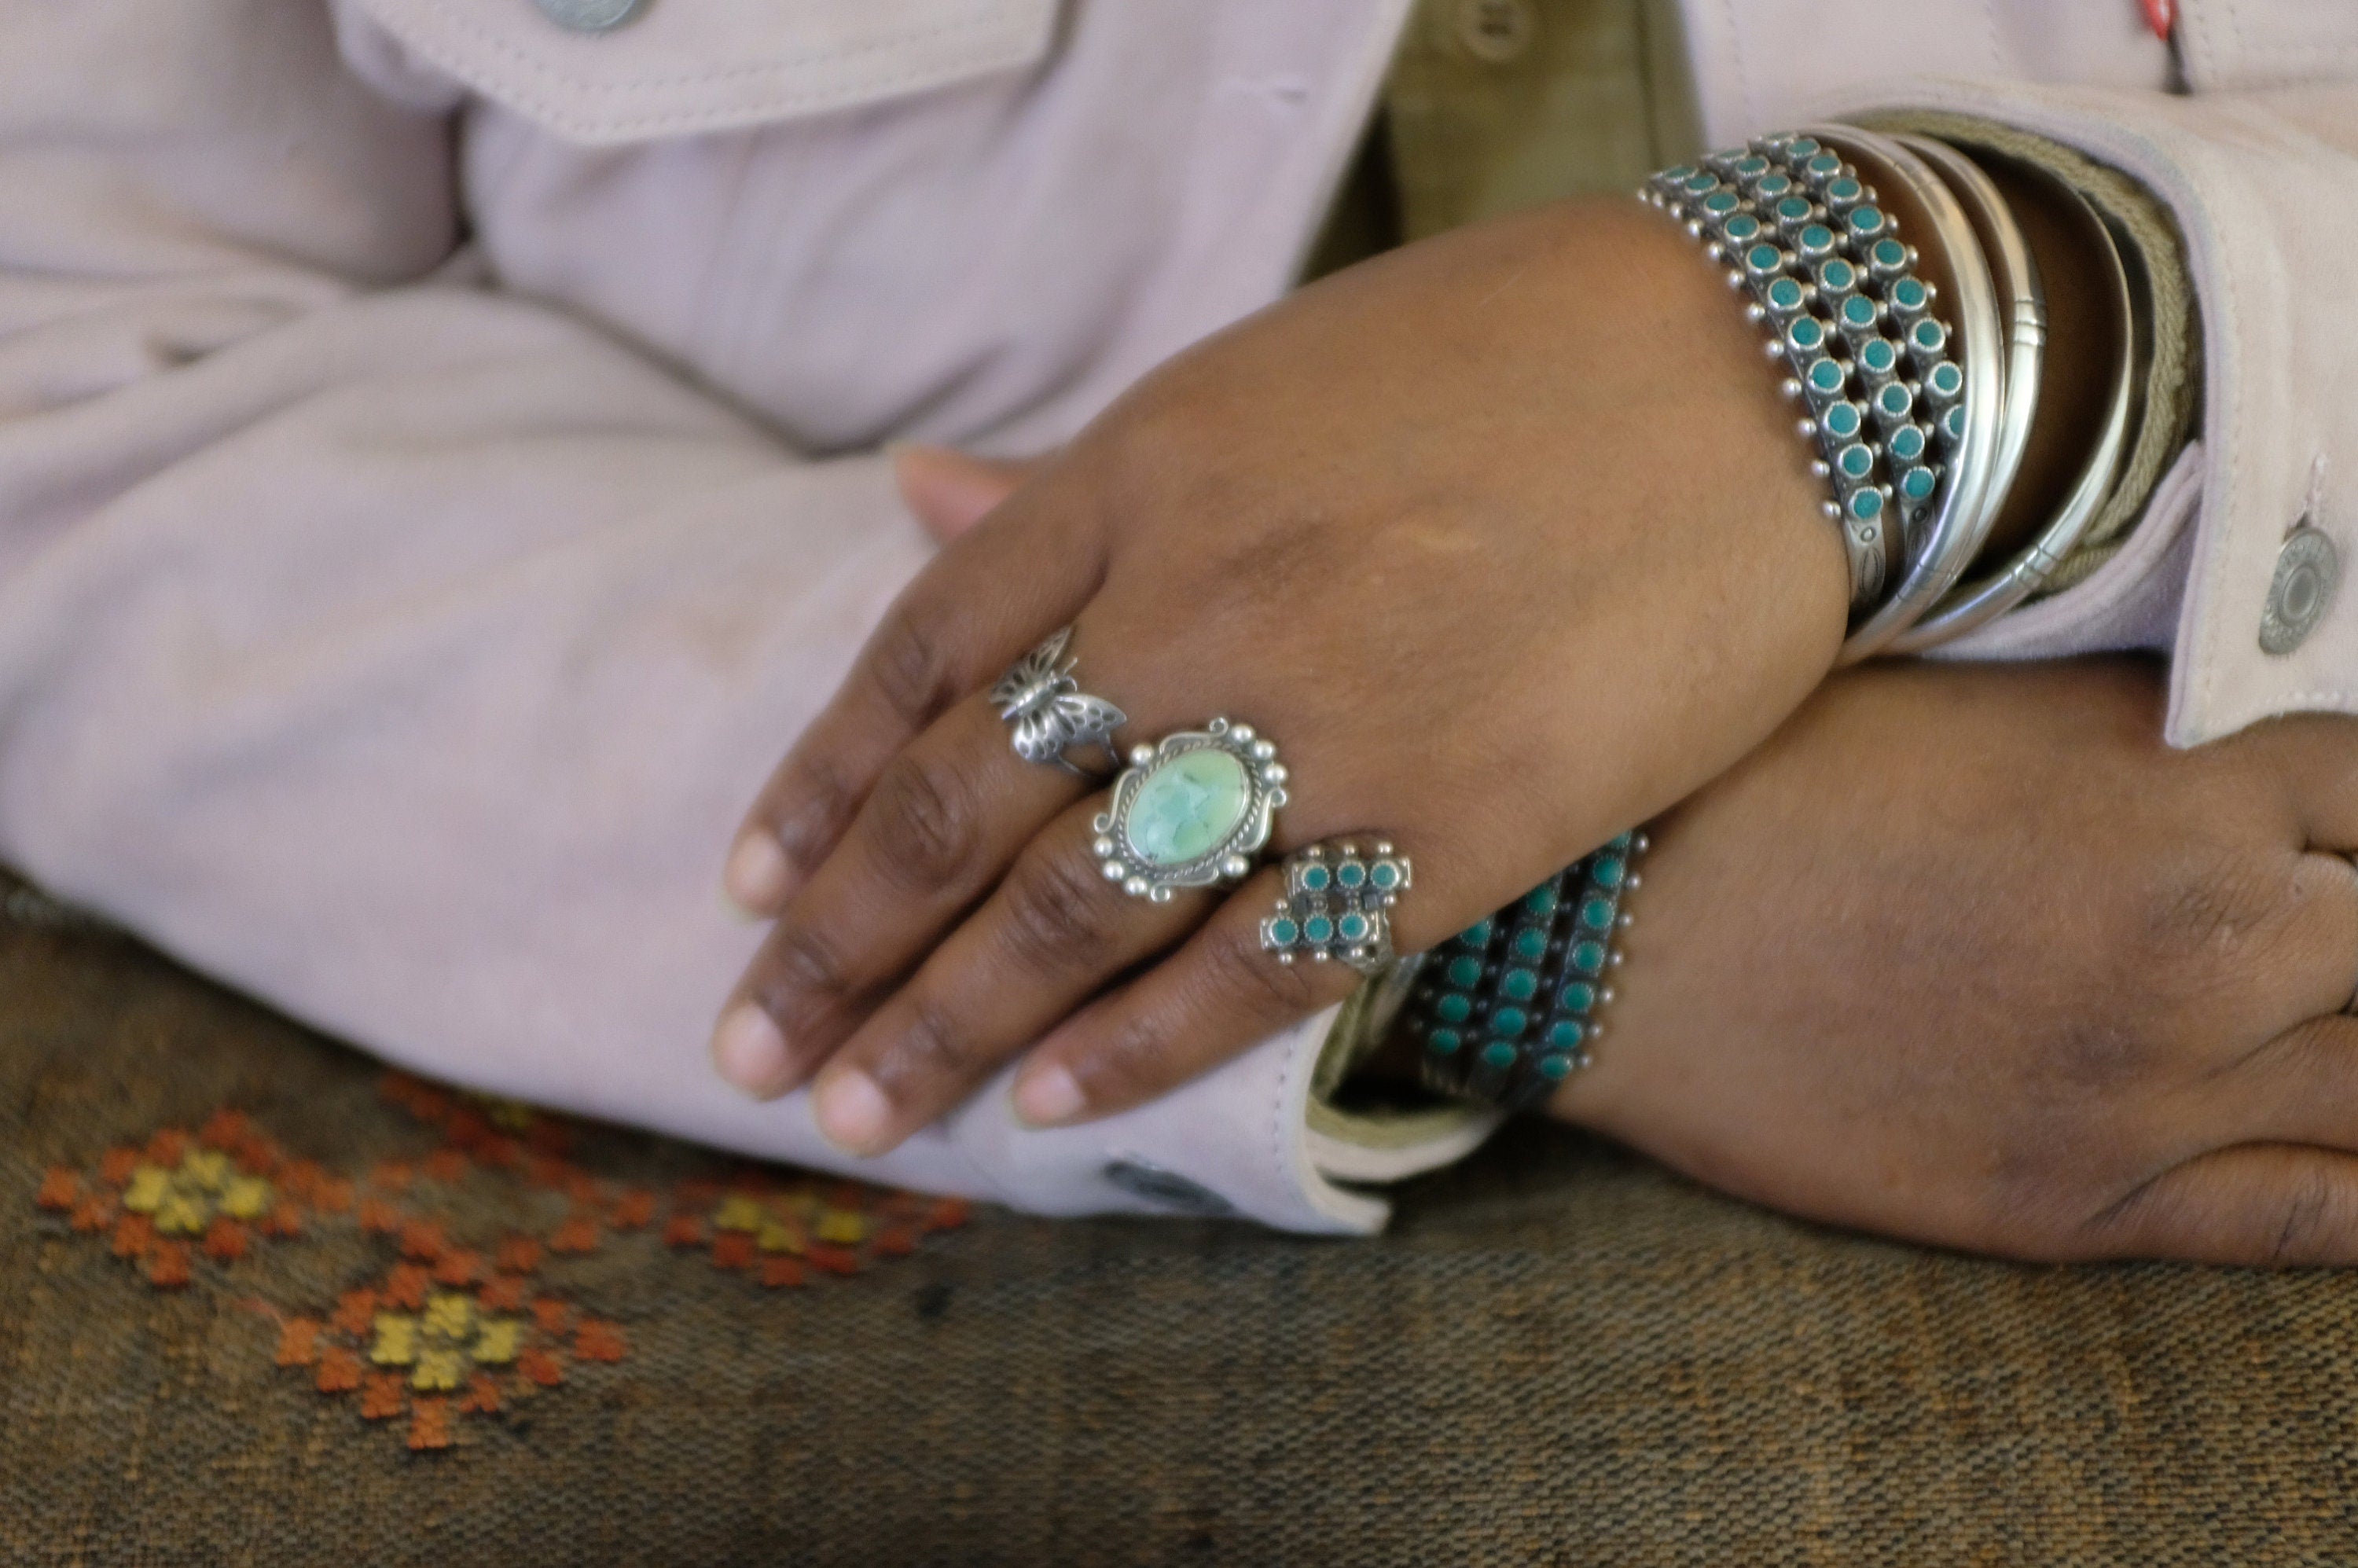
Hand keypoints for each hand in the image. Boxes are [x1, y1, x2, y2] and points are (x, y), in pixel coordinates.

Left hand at [714, 196, 1848, 1154]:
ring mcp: (1317, 721)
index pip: (916, 658)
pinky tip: (1045, 1109)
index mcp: (1139, 472)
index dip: (819, 790)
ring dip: (946, 1027)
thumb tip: (909, 498)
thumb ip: (1085, 479)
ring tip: (855, 1114)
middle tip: (750, 1052)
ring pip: (1073, 911)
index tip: (749, 894)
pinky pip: (1253, 970)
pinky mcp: (1448, 831)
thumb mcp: (1264, 379)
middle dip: (840, 947)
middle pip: (959, 807)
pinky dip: (1135, 1049)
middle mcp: (1196, 600)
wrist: (1773, 381)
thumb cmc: (1512, 361)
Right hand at [1561, 659, 2357, 1265]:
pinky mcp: (2083, 1201)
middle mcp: (2210, 943)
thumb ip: (2149, 712)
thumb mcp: (1976, 690)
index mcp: (2187, 787)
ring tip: (2323, 1032)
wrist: (1616, 935)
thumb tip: (2247, 733)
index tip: (2327, 827)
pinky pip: (2315, 1221)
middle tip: (2311, 932)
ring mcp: (2156, 1088)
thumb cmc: (1767, 779)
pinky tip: (2357, 1154)